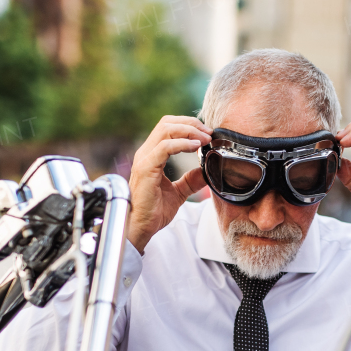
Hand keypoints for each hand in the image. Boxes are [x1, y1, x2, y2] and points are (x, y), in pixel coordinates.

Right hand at [128, 115, 209, 252]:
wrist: (141, 227)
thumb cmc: (153, 211)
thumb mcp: (178, 192)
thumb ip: (190, 181)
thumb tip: (206, 172)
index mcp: (152, 155)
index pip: (169, 127)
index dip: (189, 126)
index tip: (207, 134)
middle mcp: (146, 153)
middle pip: (167, 123)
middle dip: (191, 124)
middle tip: (209, 133)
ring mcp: (145, 159)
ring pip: (166, 129)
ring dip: (189, 130)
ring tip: (205, 138)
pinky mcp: (146, 168)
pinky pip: (165, 147)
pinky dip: (182, 143)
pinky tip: (196, 147)